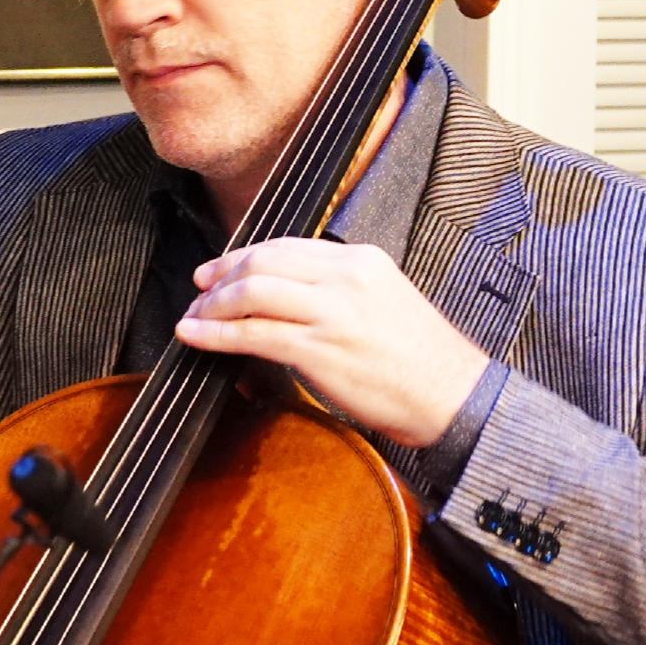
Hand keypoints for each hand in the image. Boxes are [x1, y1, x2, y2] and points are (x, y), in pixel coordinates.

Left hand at [177, 238, 488, 448]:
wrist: (452, 397)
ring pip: (252, 293)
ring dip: (213, 305)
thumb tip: (289, 298)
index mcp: (362, 260)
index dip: (243, 256)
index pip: (287, 247)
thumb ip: (340, 290)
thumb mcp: (385, 301)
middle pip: (263, 262)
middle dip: (221, 275)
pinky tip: (196, 337)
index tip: (220, 269)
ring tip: (194, 318)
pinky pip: (253, 334)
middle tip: (198, 289)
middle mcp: (346, 277)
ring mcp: (333, 312)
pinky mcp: (320, 349)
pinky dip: (216, 334)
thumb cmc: (420, 361)